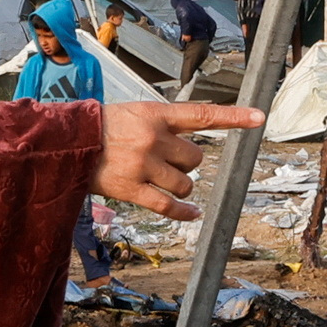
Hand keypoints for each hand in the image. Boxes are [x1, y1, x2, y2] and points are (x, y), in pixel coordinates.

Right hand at [95, 101, 264, 220]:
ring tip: (163, 180)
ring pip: (184, 183)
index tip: (259, 118)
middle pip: (196, 159)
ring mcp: (143, 165)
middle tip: (167, 161)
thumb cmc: (102, 128)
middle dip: (187, 164)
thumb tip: (189, 143)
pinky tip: (192, 213)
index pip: (202, 114)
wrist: (67, 143)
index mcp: (157, 114)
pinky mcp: (132, 188)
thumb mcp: (136, 113)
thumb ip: (164, 124)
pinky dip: (183, 212)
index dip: (234, 117)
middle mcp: (154, 138)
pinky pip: (167, 205)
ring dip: (181, 186)